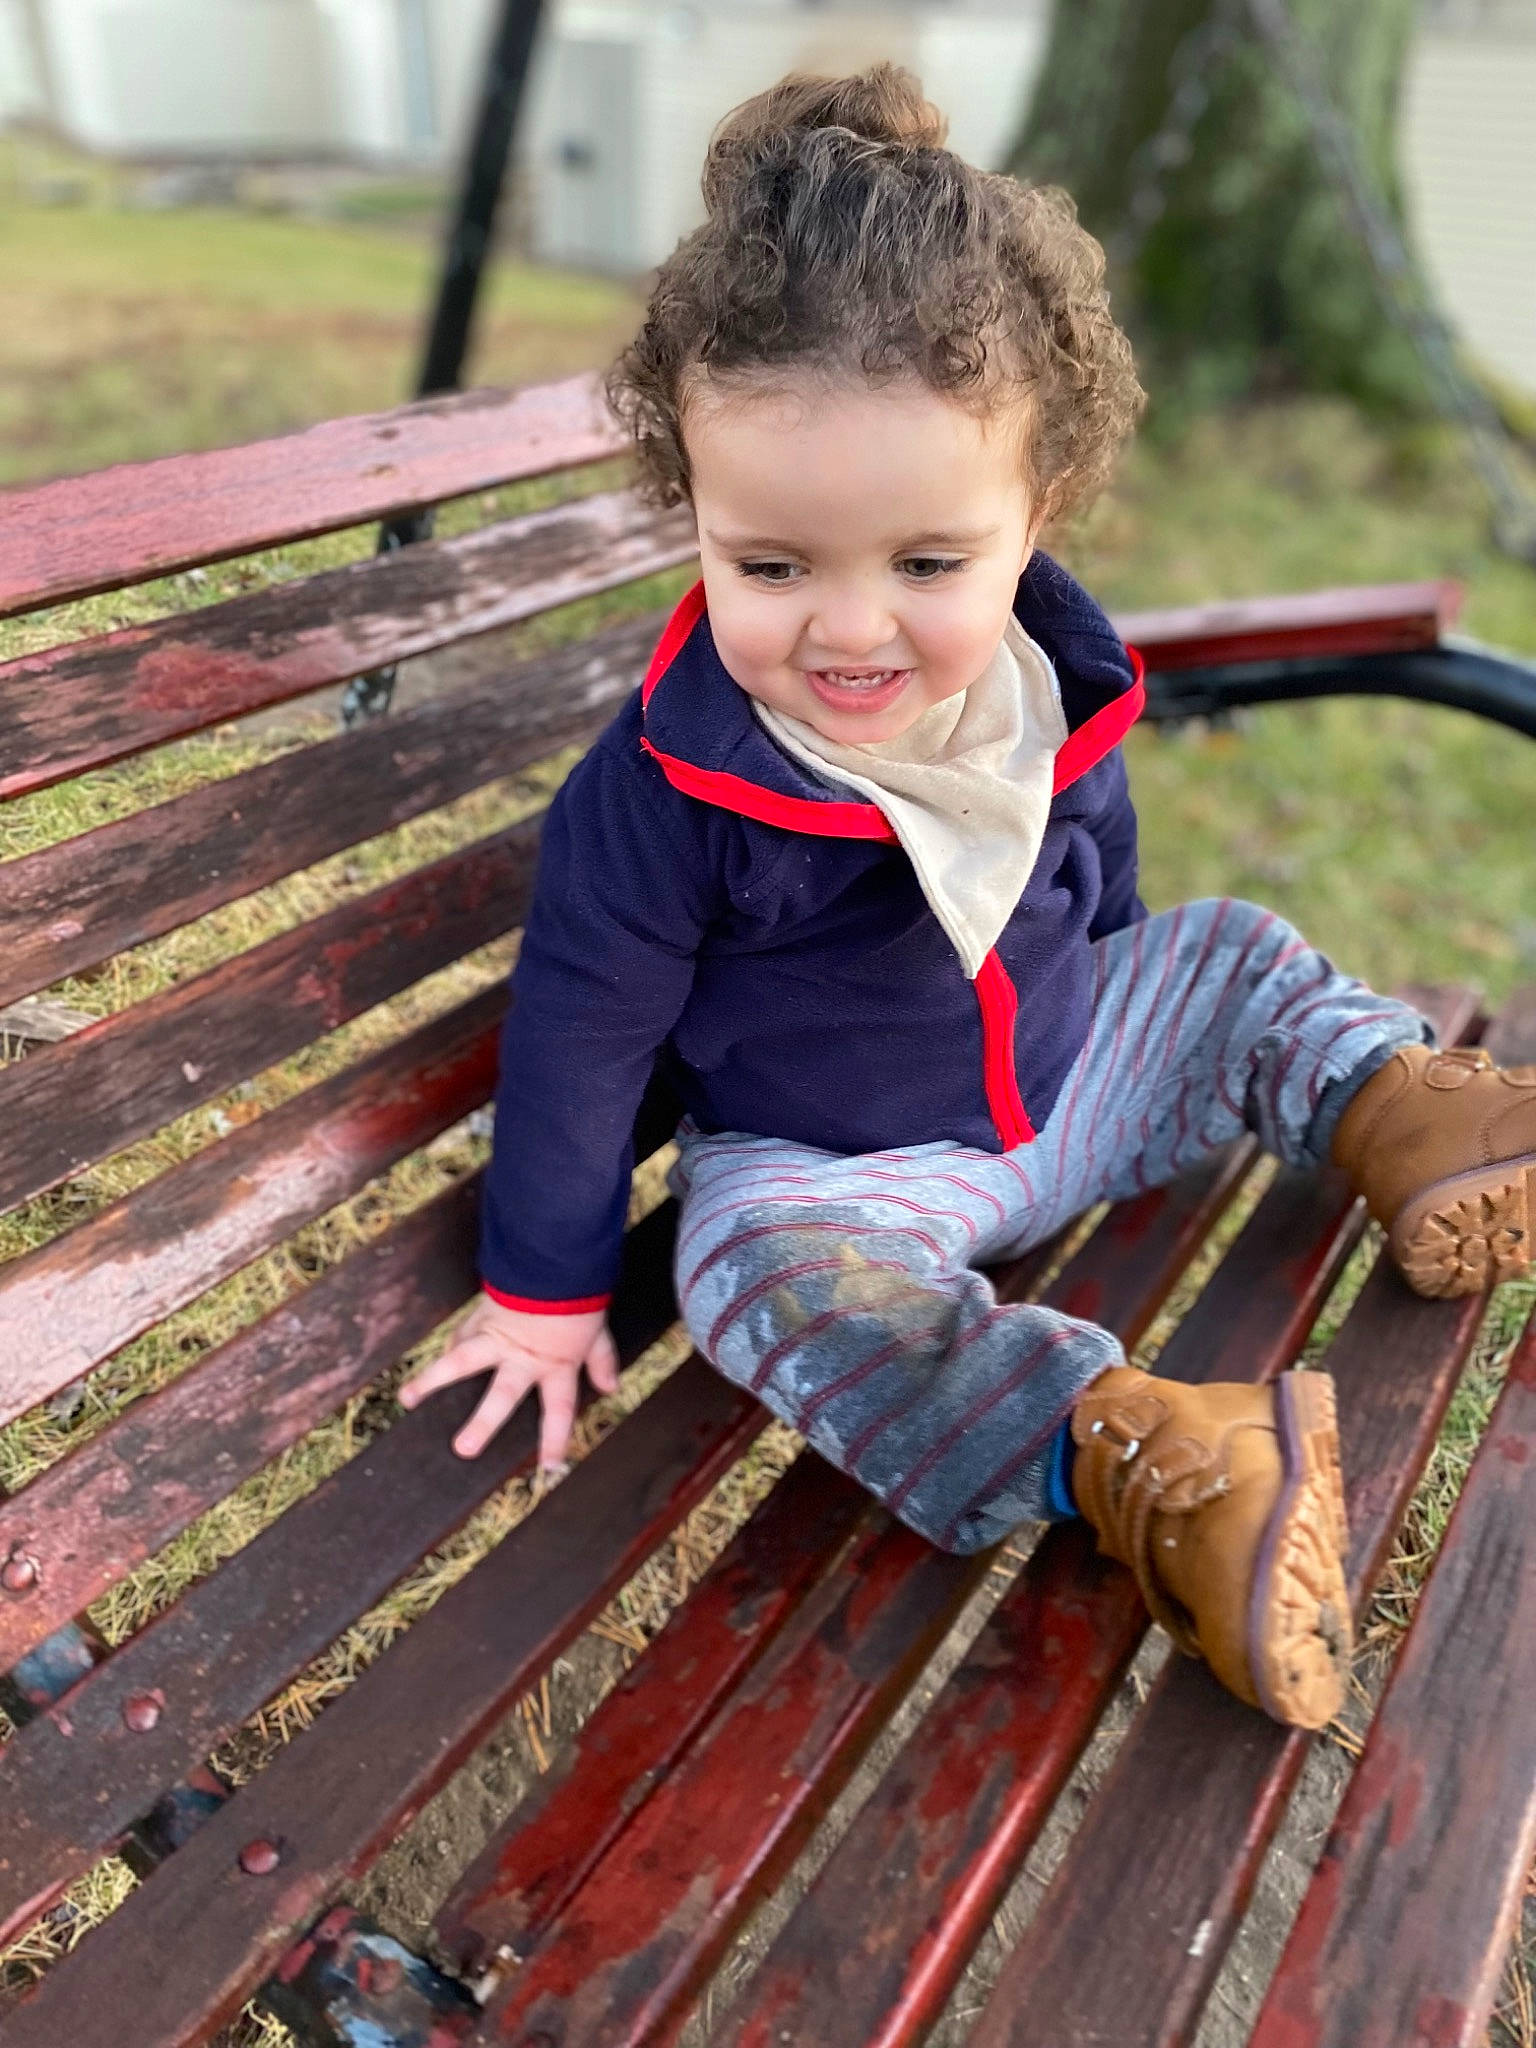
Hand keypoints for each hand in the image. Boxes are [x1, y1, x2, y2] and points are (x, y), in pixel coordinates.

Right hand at [399, 1293, 617, 1466]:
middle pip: (501, 1394)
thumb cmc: (579, 1294)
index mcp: (555, 1363)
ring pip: (460, 1361)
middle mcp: (522, 1356)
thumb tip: (610, 1387)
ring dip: (431, 1380)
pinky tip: (427, 1373)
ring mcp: (496, 1336)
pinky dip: (446, 1352)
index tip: (548, 1467)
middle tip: (463, 1449)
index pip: (557, 1409)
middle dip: (483, 1423)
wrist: (555, 1256)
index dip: (554, 1439)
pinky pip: (460, 1338)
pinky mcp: (480, 1317)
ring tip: (407, 1398)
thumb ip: (601, 1359)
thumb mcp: (597, 1329)